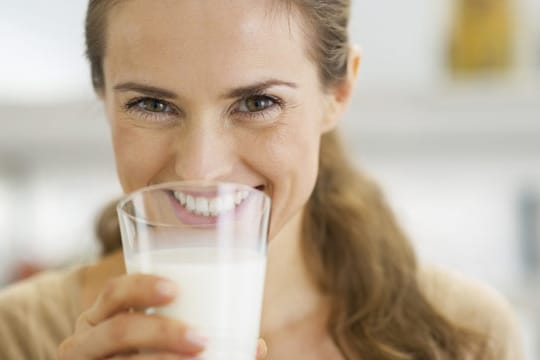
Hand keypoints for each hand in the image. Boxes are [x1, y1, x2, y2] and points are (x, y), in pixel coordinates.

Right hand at [58, 274, 267, 358]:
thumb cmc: (140, 350)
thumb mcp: (152, 339)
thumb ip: (193, 331)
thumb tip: (258, 346)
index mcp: (101, 317)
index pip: (114, 292)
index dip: (141, 287)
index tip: (175, 290)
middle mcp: (85, 341)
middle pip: (118, 330)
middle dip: (162, 333)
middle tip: (201, 340)